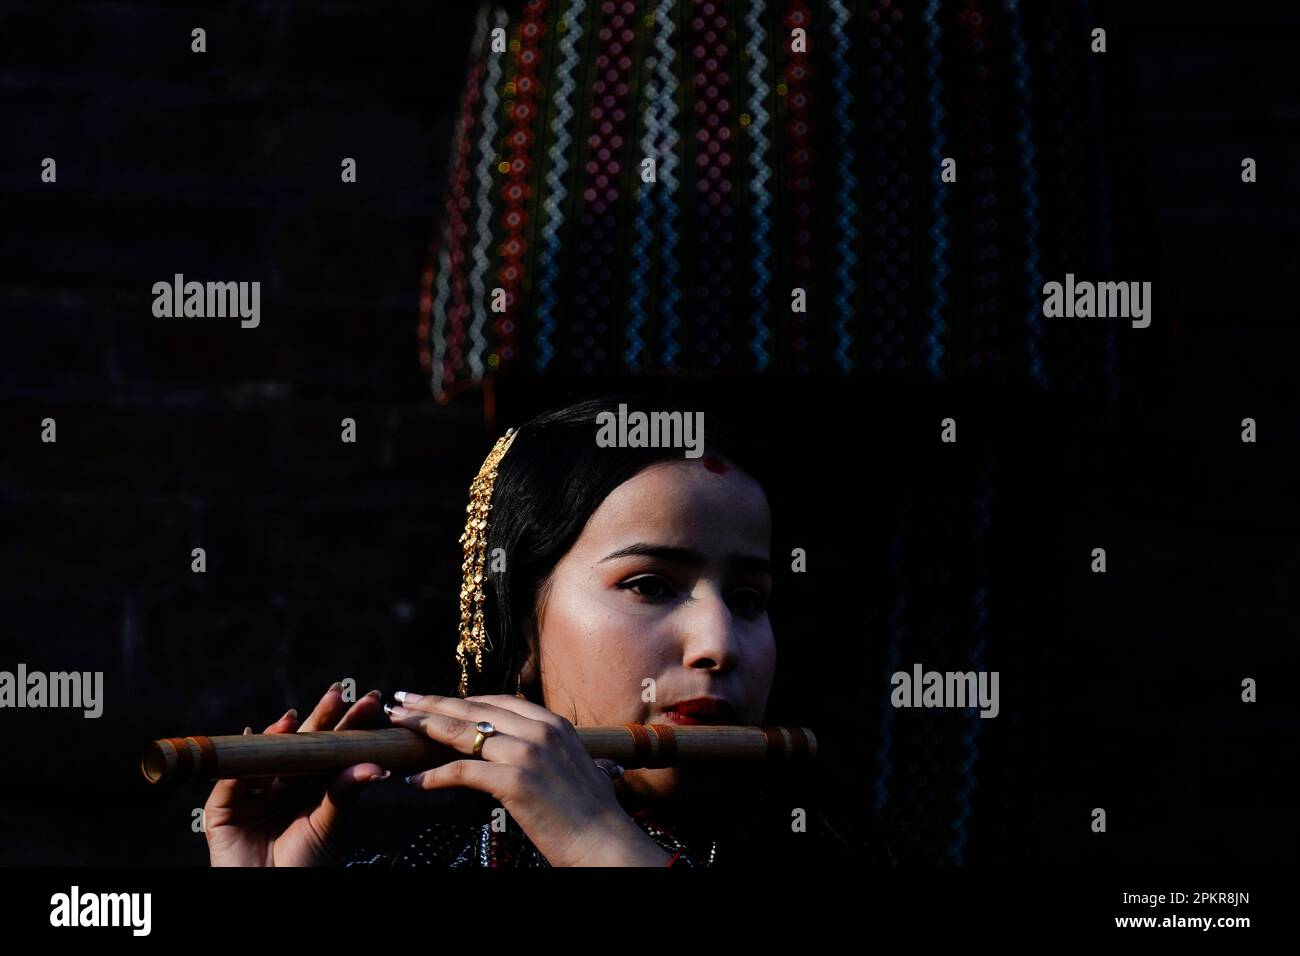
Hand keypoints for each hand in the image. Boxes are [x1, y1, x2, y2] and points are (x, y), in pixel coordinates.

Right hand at [204, 683, 389, 866]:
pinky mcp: (224, 808)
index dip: (348, 724)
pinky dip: (242, 757)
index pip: (333, 750)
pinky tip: (255, 735)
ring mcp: (254, 794)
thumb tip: (378, 765)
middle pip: (302, 744)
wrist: (274, 896)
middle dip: (319, 717)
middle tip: (337, 692)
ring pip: (267, 755)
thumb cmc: (306, 865)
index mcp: (313, 788)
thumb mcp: (329, 825)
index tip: (370, 700)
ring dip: (279, 733)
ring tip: (296, 718)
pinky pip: (231, 777)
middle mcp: (284, 785)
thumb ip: (344, 793)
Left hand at [386, 693, 671, 866]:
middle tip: (402, 700)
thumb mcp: (575, 766)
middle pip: (473, 710)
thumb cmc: (591, 814)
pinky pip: (463, 771)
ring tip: (398, 726)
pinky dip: (435, 776)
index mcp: (554, 724)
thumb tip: (527, 749)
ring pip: (463, 733)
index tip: (434, 698)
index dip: (461, 699)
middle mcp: (540, 731)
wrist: (606, 842)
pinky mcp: (515, 781)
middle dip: (433, 704)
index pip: (497, 702)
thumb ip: (550, 751)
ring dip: (425, 728)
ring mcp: (527, 753)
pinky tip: (416, 782)